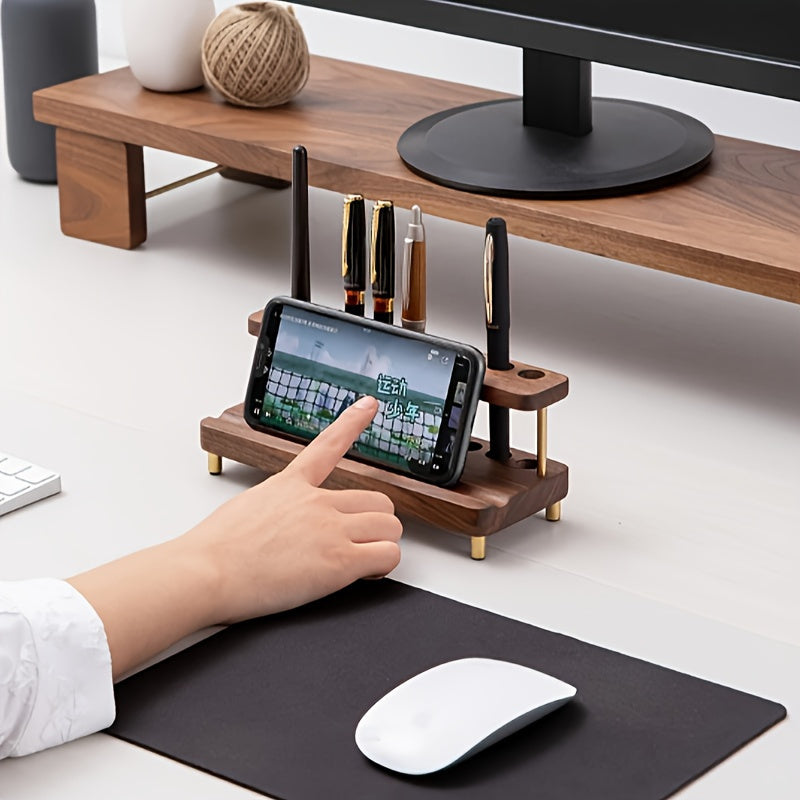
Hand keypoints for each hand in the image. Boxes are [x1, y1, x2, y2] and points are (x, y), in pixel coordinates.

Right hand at [183, 394, 402, 623]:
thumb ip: (276, 511)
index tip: (369, 405)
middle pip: (377, 501)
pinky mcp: (340, 560)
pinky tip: (366, 575)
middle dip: (376, 524)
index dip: (352, 422)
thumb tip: (286, 528)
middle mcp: (316, 502)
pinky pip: (388, 556)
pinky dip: (383, 568)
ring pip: (390, 527)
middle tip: (360, 544)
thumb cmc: (215, 550)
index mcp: (291, 485)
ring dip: (382, 545)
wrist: (206, 572)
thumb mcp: (246, 509)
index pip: (329, 445)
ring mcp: (330, 528)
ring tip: (362, 562)